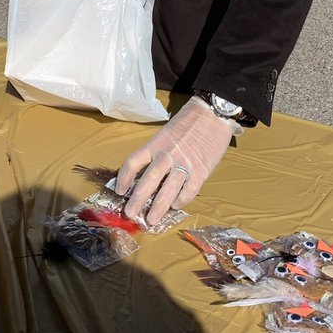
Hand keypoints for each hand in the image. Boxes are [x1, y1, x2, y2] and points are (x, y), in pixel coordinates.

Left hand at [116, 96, 237, 223]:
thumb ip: (157, 152)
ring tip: (151, 220)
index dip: (123, 178)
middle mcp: (167, 155)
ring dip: (158, 208)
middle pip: (147, 182)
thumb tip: (146, 173)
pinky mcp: (201, 171)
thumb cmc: (188, 121)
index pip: (133, 163)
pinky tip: (175, 206)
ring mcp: (184, 164)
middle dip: (137, 201)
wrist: (213, 113)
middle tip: (131, 214)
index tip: (119, 190)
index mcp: (155, 144)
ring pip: (167, 191)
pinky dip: (180, 201)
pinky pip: (188, 192)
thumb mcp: (166, 132)